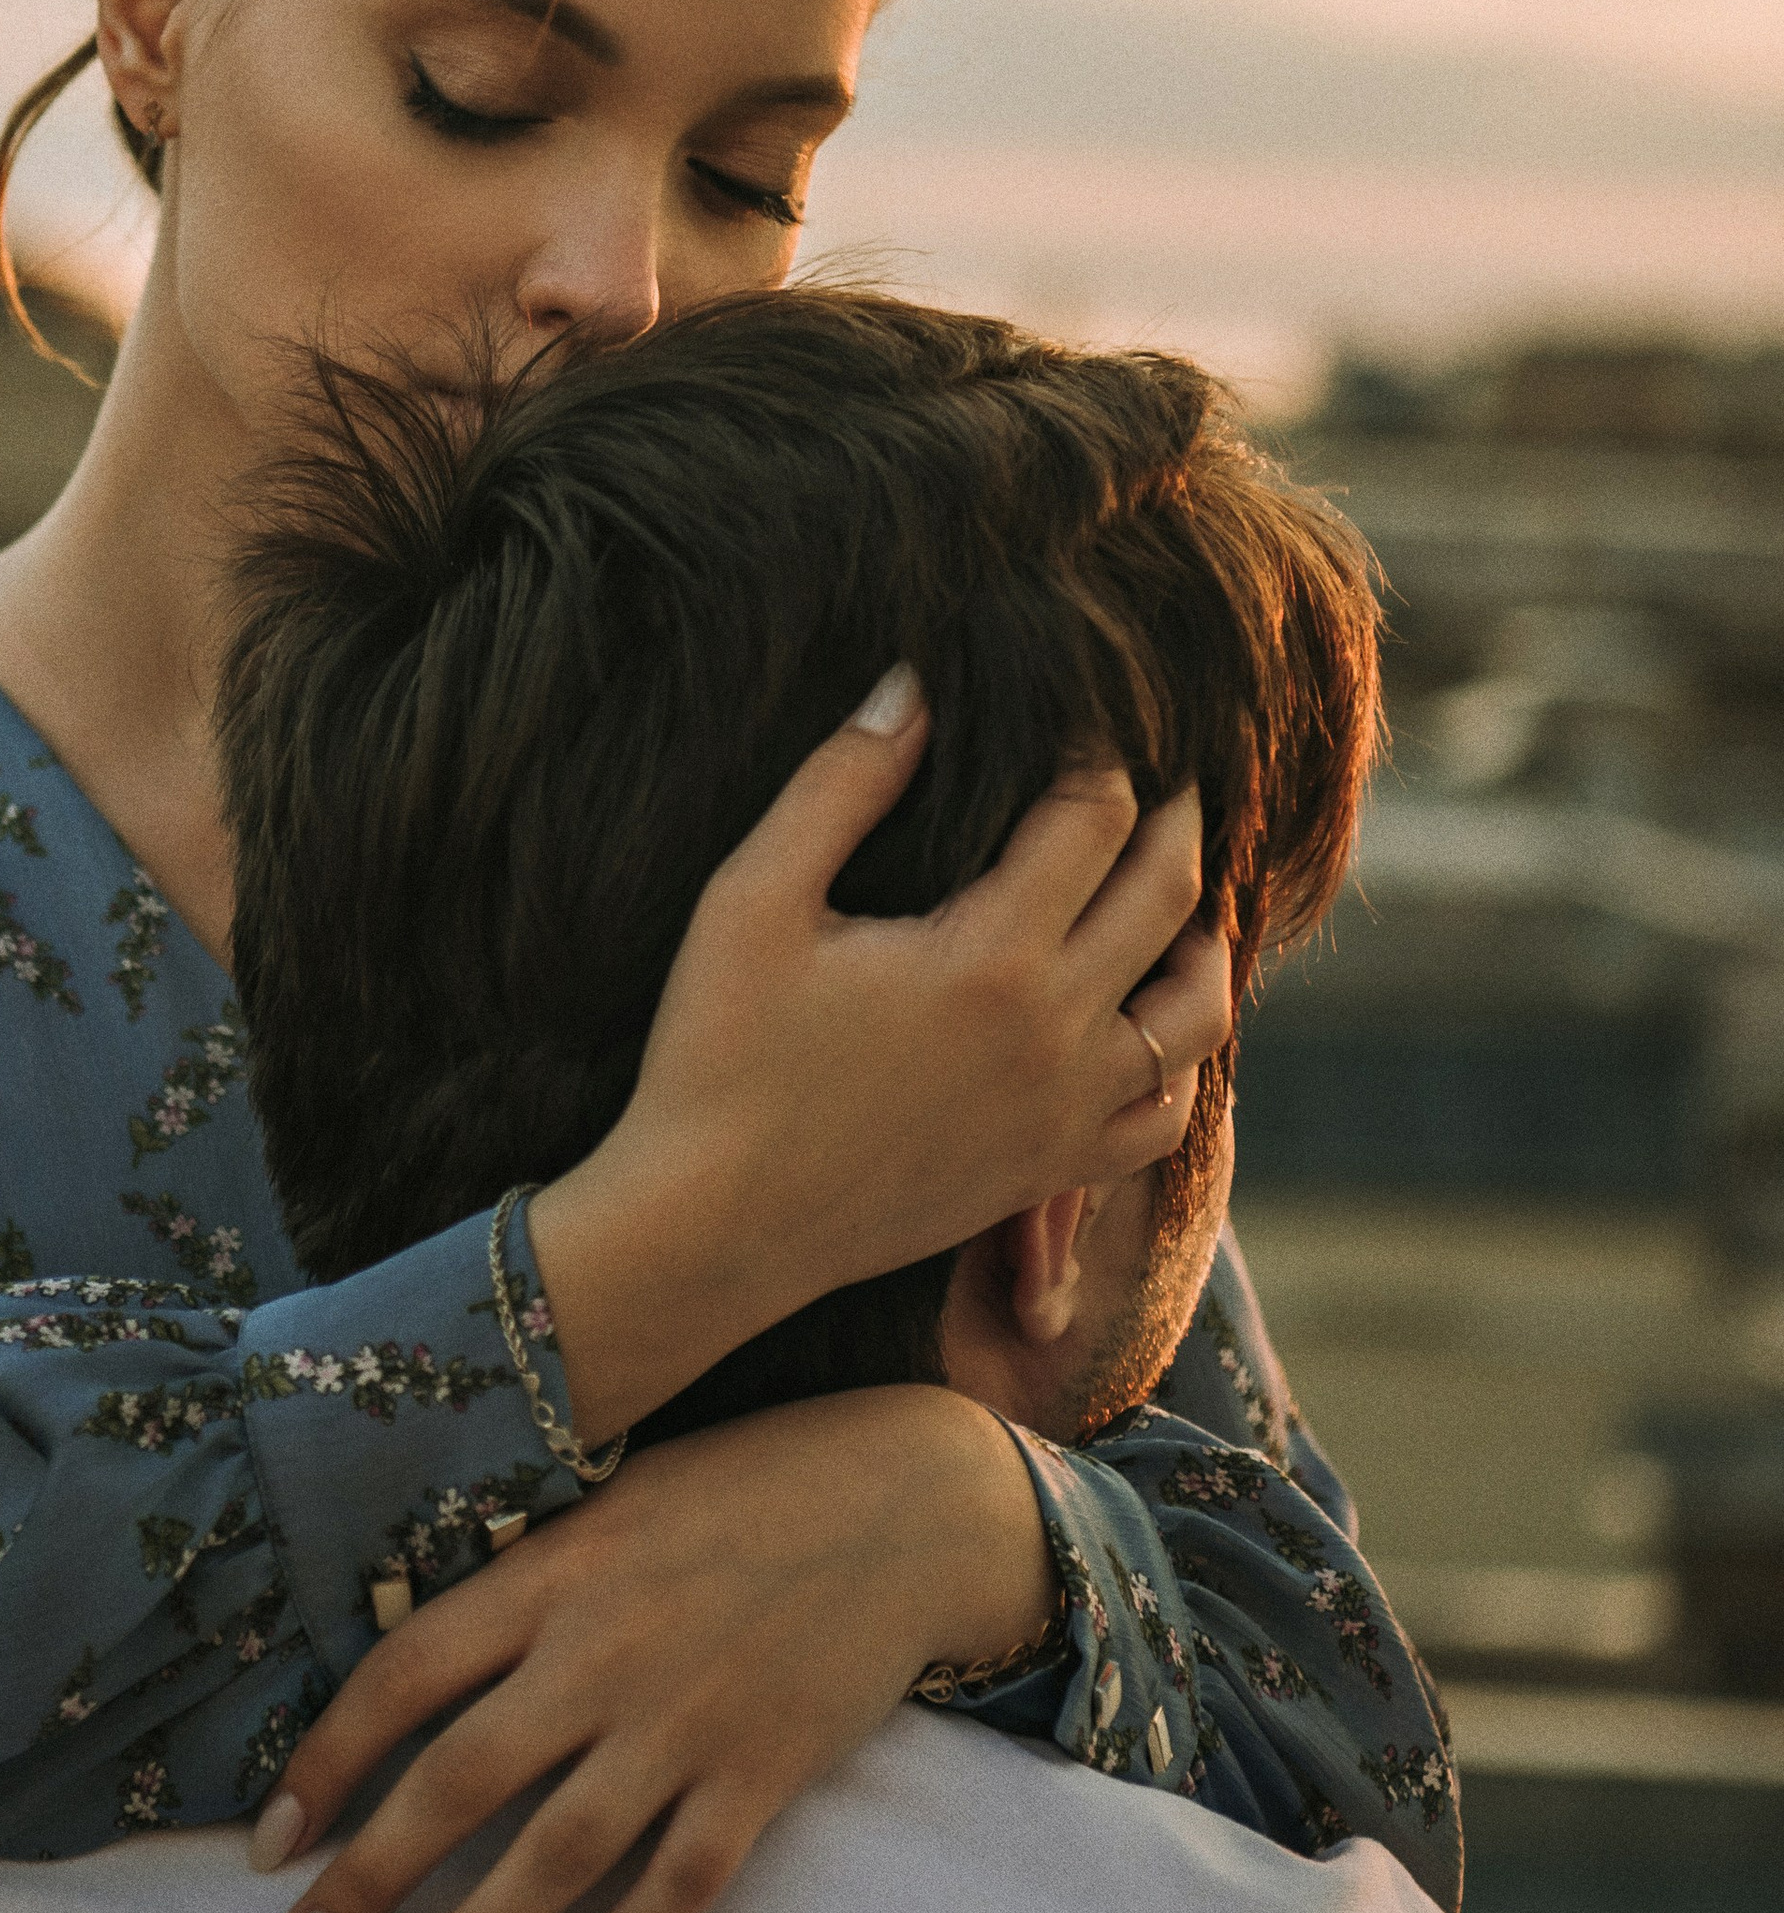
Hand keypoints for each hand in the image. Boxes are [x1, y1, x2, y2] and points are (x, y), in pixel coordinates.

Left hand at [254, 1382, 1052, 1912]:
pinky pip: (678, 1883)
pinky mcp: (764, 1771)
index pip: (402, 1676)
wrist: (906, 1497)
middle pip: (455, 1784)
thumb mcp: (608, 1499)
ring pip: (553, 1854)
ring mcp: (687, 1718)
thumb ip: (517, 1581)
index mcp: (552, 1572)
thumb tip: (403, 1667)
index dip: (322, 1767)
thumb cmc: (738, 1491)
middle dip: (361, 1889)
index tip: (267, 1850)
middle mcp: (605, 1650)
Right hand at [531, 683, 1229, 1440]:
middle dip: (1172, 813)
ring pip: (1198, 1008)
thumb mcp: (754, 898)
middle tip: (1158, 768)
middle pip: (1169, 891)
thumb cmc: (717, 1053)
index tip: (1079, 715)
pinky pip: (1166, 1112)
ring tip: (1172, 883)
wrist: (711, 1228)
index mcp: (990, 956)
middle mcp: (1056, 1035)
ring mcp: (1066, 1113)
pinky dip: (1181, 1054)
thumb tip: (916, 684)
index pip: (1095, 814)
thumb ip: (842, 782)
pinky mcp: (1050, 1171)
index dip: (1096, 749)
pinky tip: (1148, 1014)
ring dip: (1202, 930)